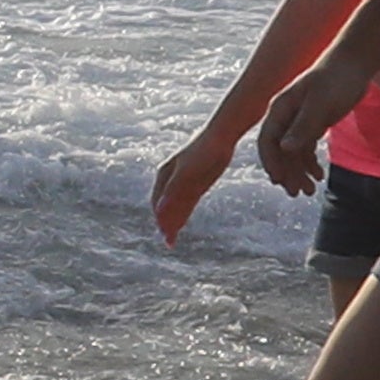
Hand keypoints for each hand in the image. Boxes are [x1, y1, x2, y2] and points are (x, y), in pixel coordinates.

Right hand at [148, 124, 238, 242]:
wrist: (221, 136)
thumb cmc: (203, 151)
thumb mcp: (188, 173)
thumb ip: (173, 192)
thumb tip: (160, 212)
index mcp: (164, 175)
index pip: (158, 203)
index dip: (161, 220)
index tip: (166, 237)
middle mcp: (171, 178)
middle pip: (165, 205)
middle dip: (166, 223)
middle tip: (170, 243)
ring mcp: (184, 180)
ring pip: (176, 204)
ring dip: (174, 220)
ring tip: (173, 238)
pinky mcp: (196, 180)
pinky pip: (187, 200)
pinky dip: (183, 212)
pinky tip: (183, 221)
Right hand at [249, 65, 363, 192]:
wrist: (355, 63)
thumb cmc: (336, 79)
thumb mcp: (320, 104)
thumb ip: (302, 126)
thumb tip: (284, 149)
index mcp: (280, 109)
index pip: (267, 141)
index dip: (271, 162)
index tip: (280, 182)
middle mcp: (285, 116)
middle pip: (280, 151)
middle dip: (287, 173)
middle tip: (297, 193)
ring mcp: (299, 120)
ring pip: (293, 153)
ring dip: (299, 172)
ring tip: (310, 191)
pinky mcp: (313, 123)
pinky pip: (306, 148)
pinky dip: (310, 163)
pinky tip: (319, 175)